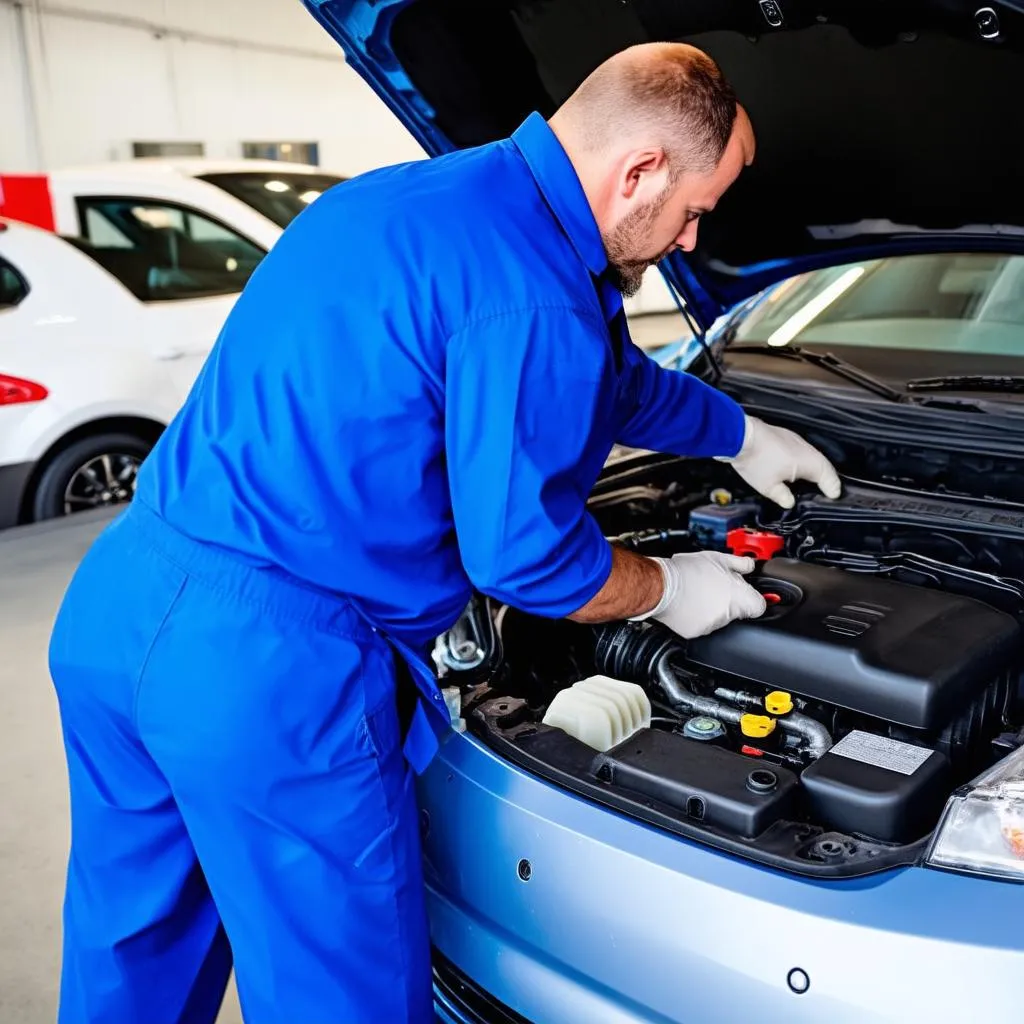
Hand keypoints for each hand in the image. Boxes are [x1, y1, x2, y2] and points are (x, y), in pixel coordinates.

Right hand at [633, 551, 766, 638]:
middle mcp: (728, 614)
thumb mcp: (717, 558)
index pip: (760, 607)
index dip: (755, 599)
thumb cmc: (686, 571)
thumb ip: (740, 563)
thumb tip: (750, 566)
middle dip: (730, 602)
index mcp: (738, 596)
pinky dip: (699, 618)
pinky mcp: (698, 633)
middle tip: (715, 589)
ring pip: (721, 619)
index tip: (748, 595)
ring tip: (699, 595)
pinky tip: (691, 605)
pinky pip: (704, 626)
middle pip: (739, 612)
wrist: (661, 586)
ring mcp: (713, 625)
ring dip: (714, 610)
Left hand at [718, 415, 841, 509]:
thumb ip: (783, 496)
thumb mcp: (768, 487)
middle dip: (827, 477)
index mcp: (808, 462)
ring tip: (813, 479)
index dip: (832, 487)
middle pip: (822, 464)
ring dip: (815, 467)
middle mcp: (805, 448)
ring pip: (812, 455)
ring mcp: (795, 439)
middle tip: (828, 488)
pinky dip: (803, 459)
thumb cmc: (755, 460)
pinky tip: (795, 466)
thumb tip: (789, 502)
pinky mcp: (784, 436)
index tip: (833, 495)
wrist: (740, 436)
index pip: (828, 475)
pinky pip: (801, 449)